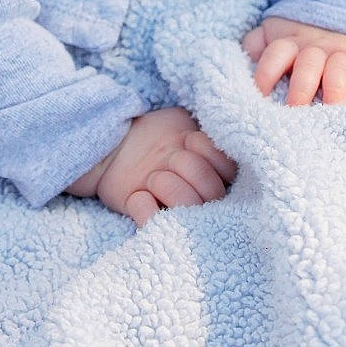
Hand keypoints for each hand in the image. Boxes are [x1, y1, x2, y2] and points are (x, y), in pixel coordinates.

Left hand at [66, 106, 236, 226]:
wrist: (116, 148)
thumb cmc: (155, 135)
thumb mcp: (179, 123)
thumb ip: (199, 131)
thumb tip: (202, 140)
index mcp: (213, 174)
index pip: (229, 171)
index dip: (209, 152)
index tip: (187, 140)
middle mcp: (199, 196)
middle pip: (212, 190)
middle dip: (190, 167)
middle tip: (169, 158)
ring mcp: (175, 210)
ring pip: (188, 205)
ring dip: (169, 185)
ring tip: (153, 177)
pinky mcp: (150, 222)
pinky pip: (152, 222)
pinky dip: (143, 208)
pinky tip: (137, 197)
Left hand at [240, 16, 345, 105]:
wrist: (335, 12)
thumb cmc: (294, 40)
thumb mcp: (269, 35)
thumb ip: (253, 46)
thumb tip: (238, 64)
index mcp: (289, 43)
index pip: (276, 54)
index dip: (267, 72)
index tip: (261, 94)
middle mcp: (315, 50)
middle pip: (307, 64)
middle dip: (301, 86)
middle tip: (296, 109)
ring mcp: (341, 55)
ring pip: (339, 68)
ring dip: (335, 87)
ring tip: (333, 108)